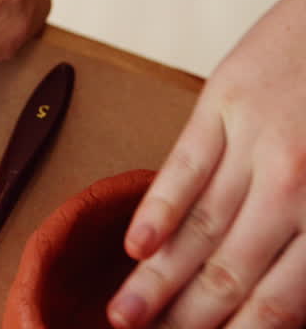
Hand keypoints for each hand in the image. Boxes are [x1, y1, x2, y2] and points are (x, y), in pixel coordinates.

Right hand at [108, 0, 305, 327]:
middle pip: (230, 270)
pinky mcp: (220, 103)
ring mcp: (254, 142)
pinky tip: (135, 245)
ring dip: (156, 279)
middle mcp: (295, 184)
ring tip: (123, 316)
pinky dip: (155, 208)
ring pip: (198, 226)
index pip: (279, 294)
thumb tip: (285, 298)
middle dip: (185, 319)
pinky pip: (182, 165)